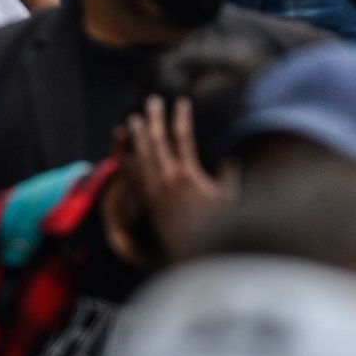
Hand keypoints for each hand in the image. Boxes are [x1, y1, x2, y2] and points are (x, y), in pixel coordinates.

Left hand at [124, 96, 231, 259]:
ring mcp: (153, 190)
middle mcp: (167, 179)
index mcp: (189, 174)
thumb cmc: (214, 227)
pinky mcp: (145, 202)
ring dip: (137, 136)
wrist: (188, 254)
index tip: (182, 101)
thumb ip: (228, 178)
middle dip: (155, 119)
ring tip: (134, 119)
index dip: (181, 118)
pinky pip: (133, 177)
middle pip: (157, 141)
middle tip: (153, 101)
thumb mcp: (228, 200)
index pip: (183, 137)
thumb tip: (230, 162)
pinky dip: (128, 161)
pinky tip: (124, 151)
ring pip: (141, 156)